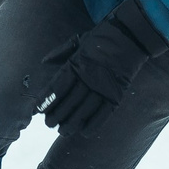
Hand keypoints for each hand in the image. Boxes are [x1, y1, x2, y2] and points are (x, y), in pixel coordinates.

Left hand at [37, 0, 168, 135]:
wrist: (130, 36)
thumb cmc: (101, 37)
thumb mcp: (78, 40)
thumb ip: (60, 52)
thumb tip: (43, 62)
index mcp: (77, 64)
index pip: (58, 87)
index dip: (47, 100)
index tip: (38, 110)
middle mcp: (89, 77)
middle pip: (69, 102)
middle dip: (56, 116)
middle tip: (48, 124)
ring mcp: (104, 87)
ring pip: (84, 111)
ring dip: (72, 123)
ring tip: (63, 132)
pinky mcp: (117, 93)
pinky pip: (104, 113)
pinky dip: (94, 124)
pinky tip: (84, 132)